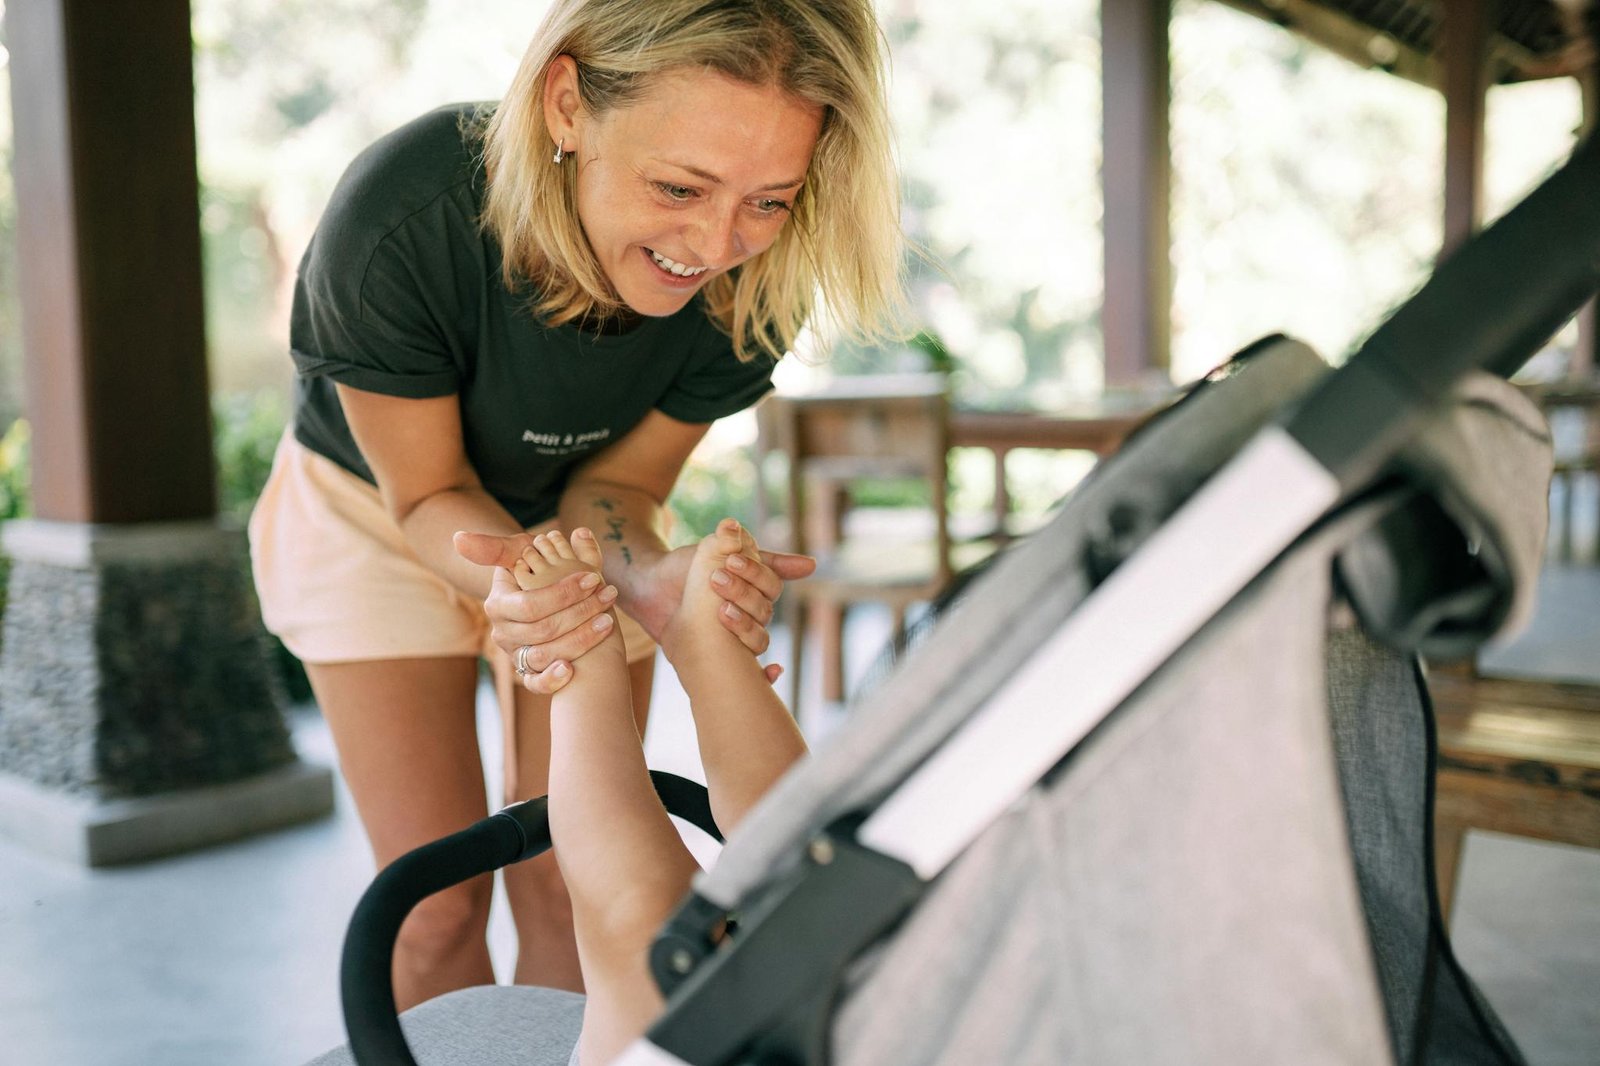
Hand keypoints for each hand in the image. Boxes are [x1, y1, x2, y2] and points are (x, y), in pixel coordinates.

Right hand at [454, 530, 615, 693]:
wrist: (539, 591)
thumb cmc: (531, 566)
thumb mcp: (517, 550)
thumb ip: (493, 546)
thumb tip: (459, 538)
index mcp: (498, 605)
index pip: (530, 606)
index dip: (563, 594)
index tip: (593, 577)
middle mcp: (503, 633)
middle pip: (543, 631)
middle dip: (581, 612)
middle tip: (609, 594)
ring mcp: (516, 654)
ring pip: (545, 656)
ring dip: (581, 640)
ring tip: (608, 620)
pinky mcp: (528, 671)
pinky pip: (536, 684)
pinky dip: (552, 680)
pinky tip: (572, 670)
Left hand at [626, 525, 813, 685]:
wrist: (651, 589)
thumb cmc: (686, 568)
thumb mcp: (714, 551)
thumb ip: (746, 547)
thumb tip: (801, 555)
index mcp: (754, 589)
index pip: (770, 585)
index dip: (754, 574)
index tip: (730, 561)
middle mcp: (751, 614)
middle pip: (763, 610)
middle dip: (742, 594)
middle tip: (716, 581)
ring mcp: (737, 636)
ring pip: (758, 638)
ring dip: (745, 627)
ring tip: (721, 613)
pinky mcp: (723, 656)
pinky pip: (751, 672)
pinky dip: (766, 675)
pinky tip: (772, 672)